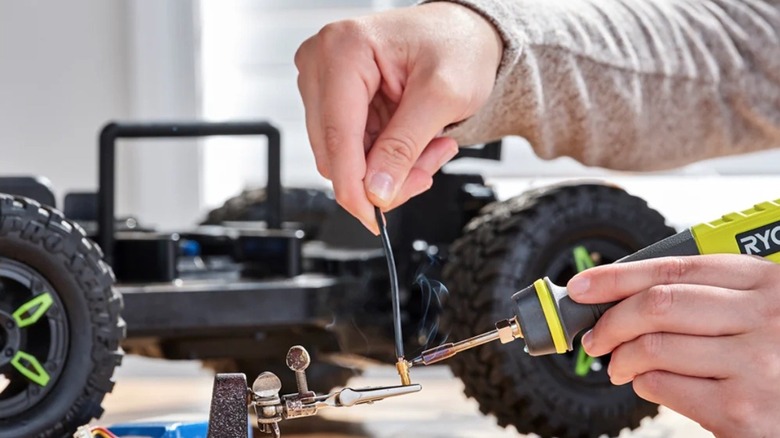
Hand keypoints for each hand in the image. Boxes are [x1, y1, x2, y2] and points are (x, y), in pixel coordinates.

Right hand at [295, 3, 502, 232]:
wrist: (464, 32)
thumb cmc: (458, 45)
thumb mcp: (442, 96)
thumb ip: (406, 146)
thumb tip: (376, 190)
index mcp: (344, 50)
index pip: (337, 135)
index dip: (354, 186)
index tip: (373, 218)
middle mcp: (323, 63)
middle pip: (335, 152)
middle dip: (383, 175)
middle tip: (428, 171)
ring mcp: (325, 82)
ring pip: (343, 157)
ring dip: (389, 168)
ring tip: (432, 149)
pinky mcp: (335, 100)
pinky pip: (353, 149)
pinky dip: (387, 158)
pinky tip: (417, 144)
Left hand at [567, 254, 779, 436]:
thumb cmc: (779, 353)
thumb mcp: (761, 309)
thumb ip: (709, 294)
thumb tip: (628, 293)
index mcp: (764, 283)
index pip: (673, 269)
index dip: (617, 276)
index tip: (584, 286)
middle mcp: (763, 318)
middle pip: (658, 306)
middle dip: (612, 321)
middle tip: (595, 337)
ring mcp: (755, 365)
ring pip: (654, 348)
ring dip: (622, 358)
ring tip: (620, 366)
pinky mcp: (741, 410)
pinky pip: (664, 387)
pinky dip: (644, 384)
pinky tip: (650, 383)